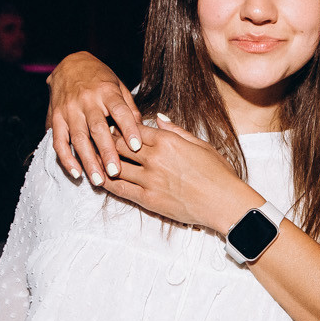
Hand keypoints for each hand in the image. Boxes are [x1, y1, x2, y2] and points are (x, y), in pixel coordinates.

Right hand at [48, 52, 142, 184]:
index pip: (119, 110)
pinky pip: (59, 141)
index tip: (137, 146)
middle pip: (97, 128)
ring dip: (88, 161)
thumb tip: (143, 131)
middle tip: (116, 172)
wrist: (69, 64)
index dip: (128, 128)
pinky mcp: (56, 118)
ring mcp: (69, 110)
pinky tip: (76, 173)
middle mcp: (86, 100)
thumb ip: (130, 108)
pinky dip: (66, 158)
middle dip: (106, 152)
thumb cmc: (99, 78)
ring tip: (98, 180)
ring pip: (78, 138)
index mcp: (106, 91)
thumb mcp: (118, 86)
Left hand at [102, 117, 261, 233]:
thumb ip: (175, 130)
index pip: (133, 129)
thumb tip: (158, 117)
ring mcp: (150, 179)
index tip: (112, 125)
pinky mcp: (148, 199)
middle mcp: (155, 158)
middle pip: (120, 145)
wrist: (224, 202)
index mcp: (167, 141)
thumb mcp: (200, 144)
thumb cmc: (218, 173)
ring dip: (104, 161)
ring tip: (95, 158)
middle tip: (98, 139)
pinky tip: (101, 179)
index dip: (120, 126)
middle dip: (107, 141)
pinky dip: (108, 182)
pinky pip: (121, 189)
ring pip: (117, 166)